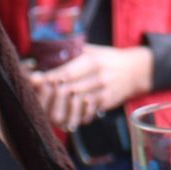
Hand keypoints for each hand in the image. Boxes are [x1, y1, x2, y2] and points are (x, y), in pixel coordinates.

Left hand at [28, 43, 152, 130]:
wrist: (136, 69)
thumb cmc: (106, 58)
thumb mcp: (91, 50)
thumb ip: (68, 55)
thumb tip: (41, 61)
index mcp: (92, 60)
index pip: (67, 72)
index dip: (49, 79)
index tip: (34, 81)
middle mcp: (98, 76)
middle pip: (69, 91)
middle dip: (50, 97)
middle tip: (37, 100)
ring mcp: (103, 91)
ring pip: (77, 106)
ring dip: (60, 111)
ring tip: (46, 113)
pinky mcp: (107, 103)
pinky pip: (87, 113)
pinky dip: (75, 117)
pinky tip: (65, 119)